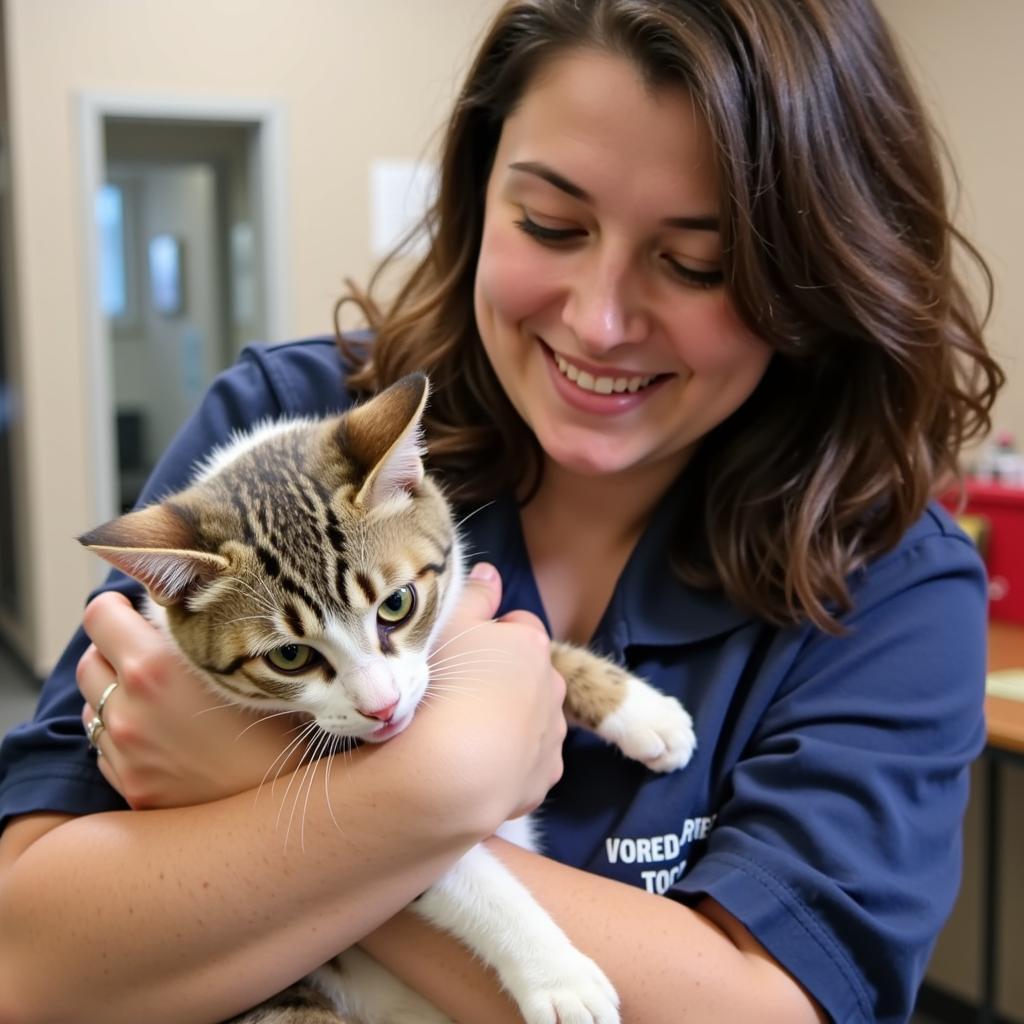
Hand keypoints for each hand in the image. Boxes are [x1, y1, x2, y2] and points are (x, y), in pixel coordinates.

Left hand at [78, 592, 303, 808]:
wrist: (285, 809)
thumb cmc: (281, 730)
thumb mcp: (249, 668)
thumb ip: (206, 638)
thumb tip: (179, 614)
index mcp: (156, 669)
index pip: (99, 617)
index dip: (115, 607)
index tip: (133, 610)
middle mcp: (128, 710)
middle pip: (90, 659)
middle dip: (115, 650)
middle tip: (153, 651)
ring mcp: (124, 753)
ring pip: (93, 704)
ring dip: (115, 693)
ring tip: (158, 697)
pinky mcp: (129, 787)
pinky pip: (105, 746)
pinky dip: (123, 733)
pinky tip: (163, 735)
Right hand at [406, 563, 566, 829]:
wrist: (454, 769)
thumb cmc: (447, 683)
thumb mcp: (450, 624)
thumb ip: (474, 594)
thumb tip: (491, 573)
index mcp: (531, 645)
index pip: (520, 626)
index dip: (492, 636)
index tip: (463, 653)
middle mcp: (553, 687)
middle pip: (530, 674)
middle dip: (505, 680)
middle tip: (462, 693)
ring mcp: (553, 735)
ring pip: (534, 719)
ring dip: (510, 722)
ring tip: (467, 733)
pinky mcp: (546, 778)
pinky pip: (530, 763)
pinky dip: (511, 763)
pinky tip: (479, 765)